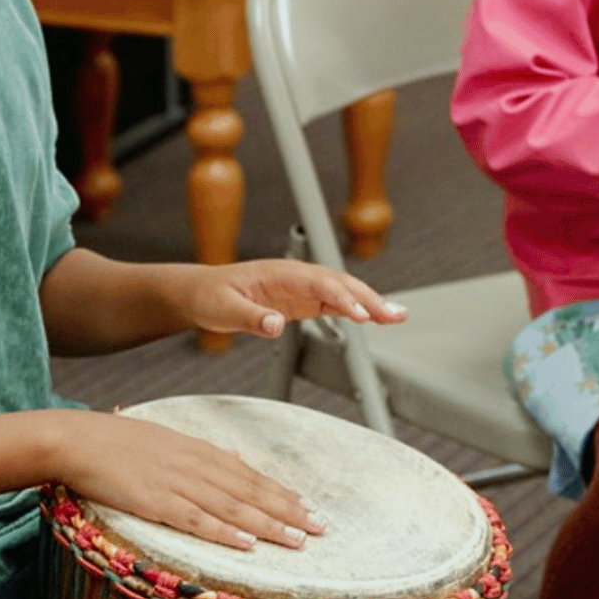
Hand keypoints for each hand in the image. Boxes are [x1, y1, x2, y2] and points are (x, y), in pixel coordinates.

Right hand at [53, 412, 322, 550]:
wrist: (75, 439)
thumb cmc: (115, 442)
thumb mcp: (166, 438)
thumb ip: (203, 452)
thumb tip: (235, 457)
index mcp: (197, 450)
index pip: (249, 474)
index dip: (281, 492)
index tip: (308, 506)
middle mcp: (194, 465)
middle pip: (250, 490)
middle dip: (288, 510)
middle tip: (320, 527)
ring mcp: (175, 483)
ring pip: (232, 506)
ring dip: (267, 524)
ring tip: (297, 539)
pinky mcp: (154, 501)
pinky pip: (195, 519)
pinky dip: (224, 531)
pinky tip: (246, 543)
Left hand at [177, 258, 408, 340]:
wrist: (200, 292)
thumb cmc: (209, 296)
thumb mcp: (223, 310)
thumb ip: (251, 318)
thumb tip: (277, 325)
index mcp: (279, 273)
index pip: (320, 283)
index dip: (343, 299)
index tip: (362, 316)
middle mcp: (295, 276)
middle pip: (340, 283)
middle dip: (370, 298)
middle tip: (395, 316)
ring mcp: (301, 288)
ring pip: (343, 292)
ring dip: (370, 303)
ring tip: (398, 317)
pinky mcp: (302, 301)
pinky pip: (334, 303)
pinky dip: (356, 310)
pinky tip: (374, 319)